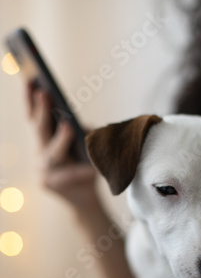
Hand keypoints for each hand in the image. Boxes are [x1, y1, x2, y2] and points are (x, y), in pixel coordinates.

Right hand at [26, 83, 96, 209]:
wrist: (85, 198)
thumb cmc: (85, 165)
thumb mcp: (82, 143)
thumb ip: (75, 130)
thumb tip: (70, 116)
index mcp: (44, 141)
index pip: (34, 116)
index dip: (30, 99)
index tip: (31, 79)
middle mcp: (39, 154)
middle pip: (39, 130)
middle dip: (41, 110)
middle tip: (44, 92)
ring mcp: (42, 170)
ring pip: (53, 153)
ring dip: (60, 139)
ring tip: (67, 126)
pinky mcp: (51, 185)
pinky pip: (69, 174)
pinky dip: (81, 170)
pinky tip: (92, 167)